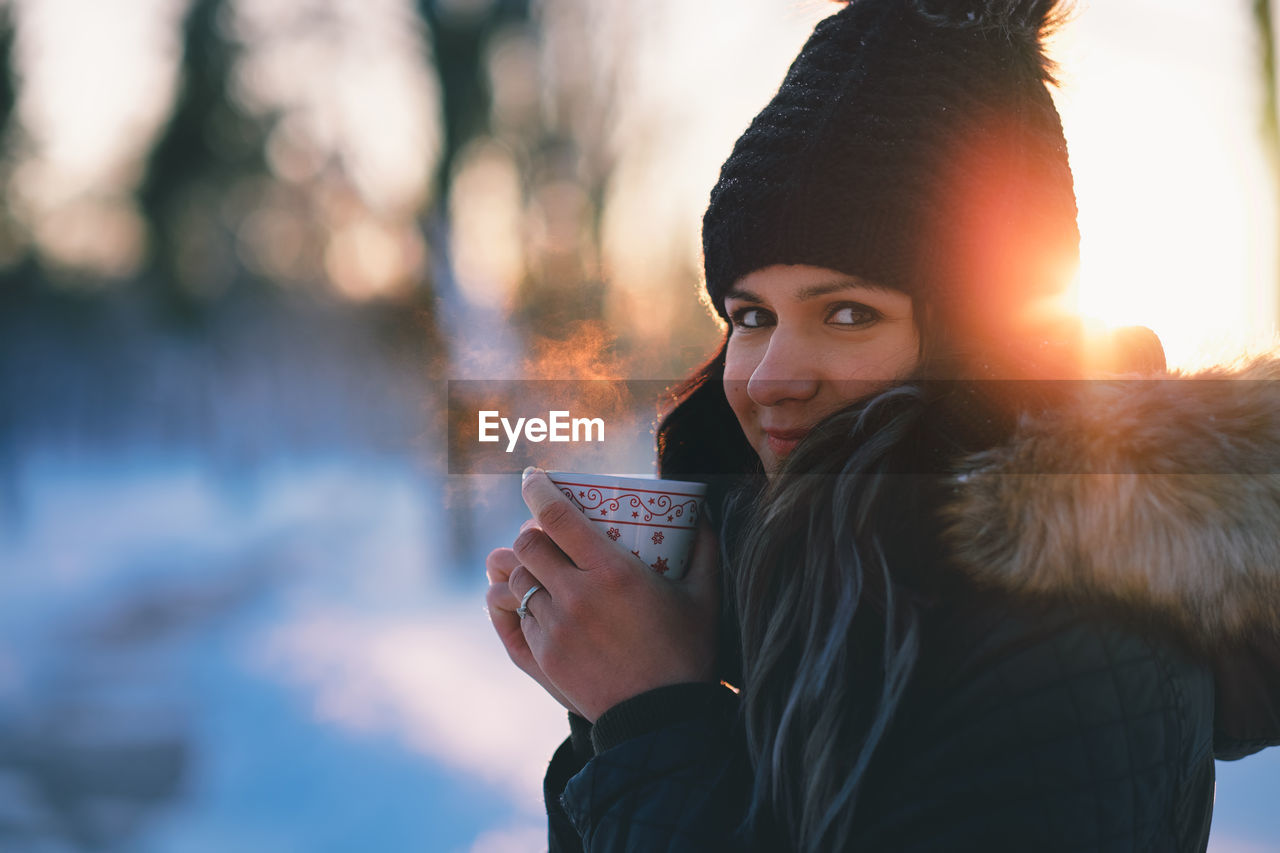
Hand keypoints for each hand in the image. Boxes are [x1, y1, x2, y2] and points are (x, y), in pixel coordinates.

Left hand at [504, 469, 719, 721]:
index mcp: (612, 572)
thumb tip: (703, 512)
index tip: (532, 477)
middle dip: (529, 532)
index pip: (556, 516)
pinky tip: (526, 601)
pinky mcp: (542, 657)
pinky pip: (515, 618)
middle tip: (543, 532)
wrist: (661, 720)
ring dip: (522, 569)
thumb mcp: (704, 596)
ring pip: (516, 582)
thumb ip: (705, 548)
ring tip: (536, 567)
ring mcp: (554, 628)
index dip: (537, 490)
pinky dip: (518, 604)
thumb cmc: (688, 654)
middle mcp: (576, 596)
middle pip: (526, 545)